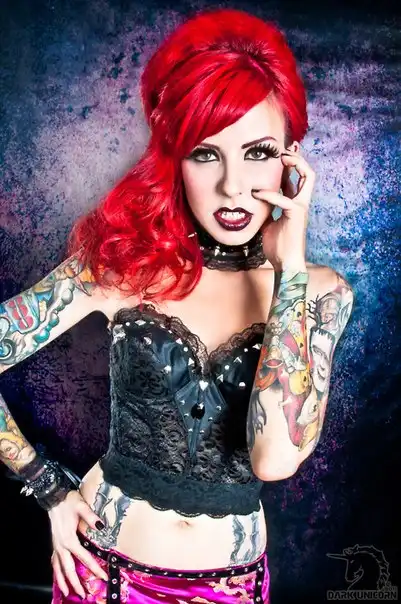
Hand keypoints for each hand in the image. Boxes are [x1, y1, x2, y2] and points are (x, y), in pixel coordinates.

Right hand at [49, 490, 107, 598]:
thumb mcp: (82, 506)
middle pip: (68, 569)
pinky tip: (58, 575)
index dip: (94, 568)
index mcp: (70, 539)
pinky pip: (54, 561)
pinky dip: (56, 571)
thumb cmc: (68, 501)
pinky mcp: (54, 543)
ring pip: (58, 568)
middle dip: (76, 583)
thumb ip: (91, 517)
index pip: (84, 558)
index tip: (102, 577)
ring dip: (63, 581)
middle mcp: (62, 545)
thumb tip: (102, 526)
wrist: (54, 497)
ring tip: (67, 593)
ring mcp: (56, 545)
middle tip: (83, 595)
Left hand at [252, 149, 315, 270]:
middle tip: (284, 148)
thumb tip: (252, 201)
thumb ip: (264, 210)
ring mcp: (301, 207)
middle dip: (298, 157)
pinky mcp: (296, 215)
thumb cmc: (277, 246)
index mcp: (294, 203)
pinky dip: (270, 194)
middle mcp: (301, 202)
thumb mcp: (267, 223)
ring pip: (308, 177)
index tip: (277, 154)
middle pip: (308, 172)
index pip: (294, 178)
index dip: (288, 164)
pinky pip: (285, 198)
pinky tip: (256, 193)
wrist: (285, 264)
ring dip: (296, 163)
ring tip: (282, 156)